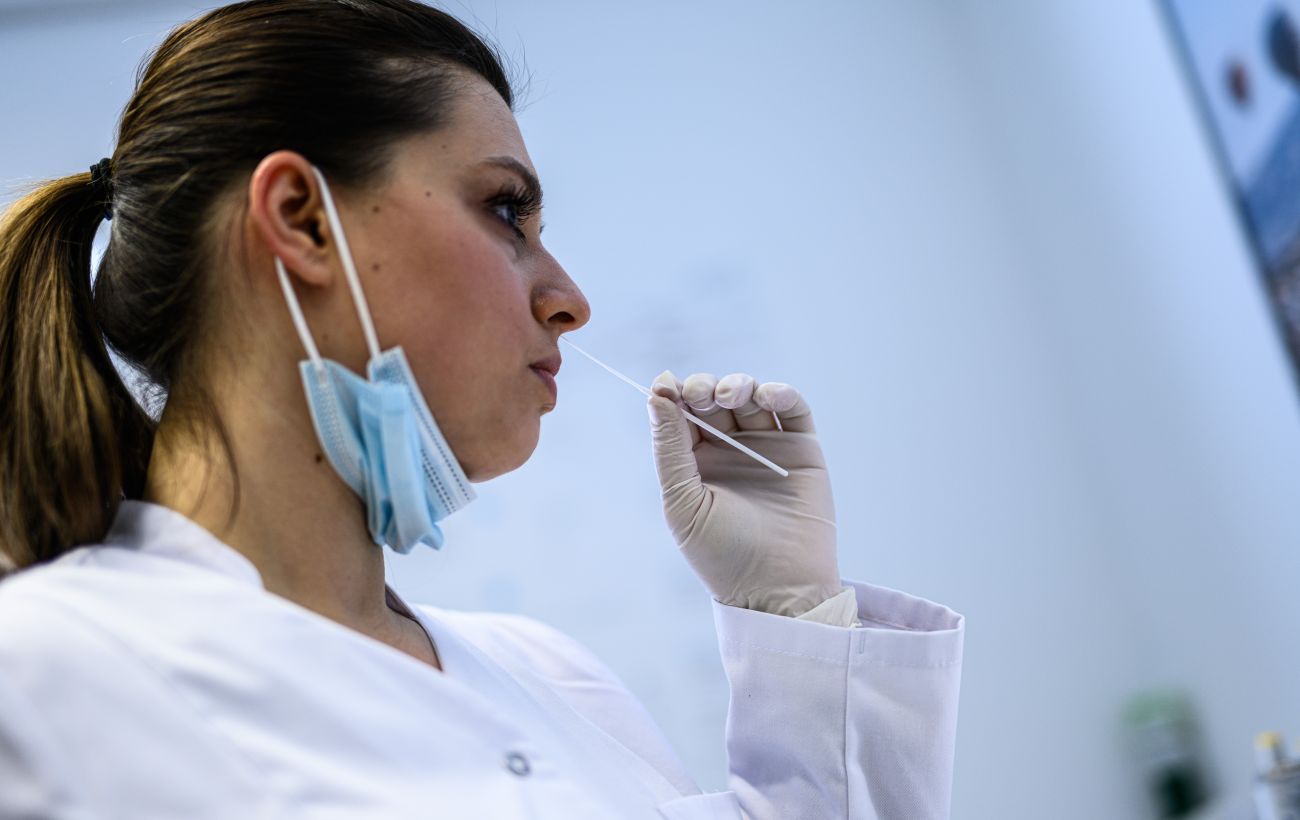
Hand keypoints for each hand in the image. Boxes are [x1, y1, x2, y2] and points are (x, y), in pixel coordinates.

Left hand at [646, 371, 842, 616]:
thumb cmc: (723, 555)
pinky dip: (780, 393)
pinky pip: (792, 410)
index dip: (672, 394)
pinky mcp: (802, 449)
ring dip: (738, 385)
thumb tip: (655, 395)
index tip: (665, 385)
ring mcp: (767, 447)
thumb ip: (670, 449)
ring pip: (751, 397)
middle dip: (704, 388)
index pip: (681, 415)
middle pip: (714, 400)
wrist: (779, 589)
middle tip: (701, 395)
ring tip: (731, 396)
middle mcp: (730, 451)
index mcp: (696, 463)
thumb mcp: (683, 503)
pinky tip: (766, 395)